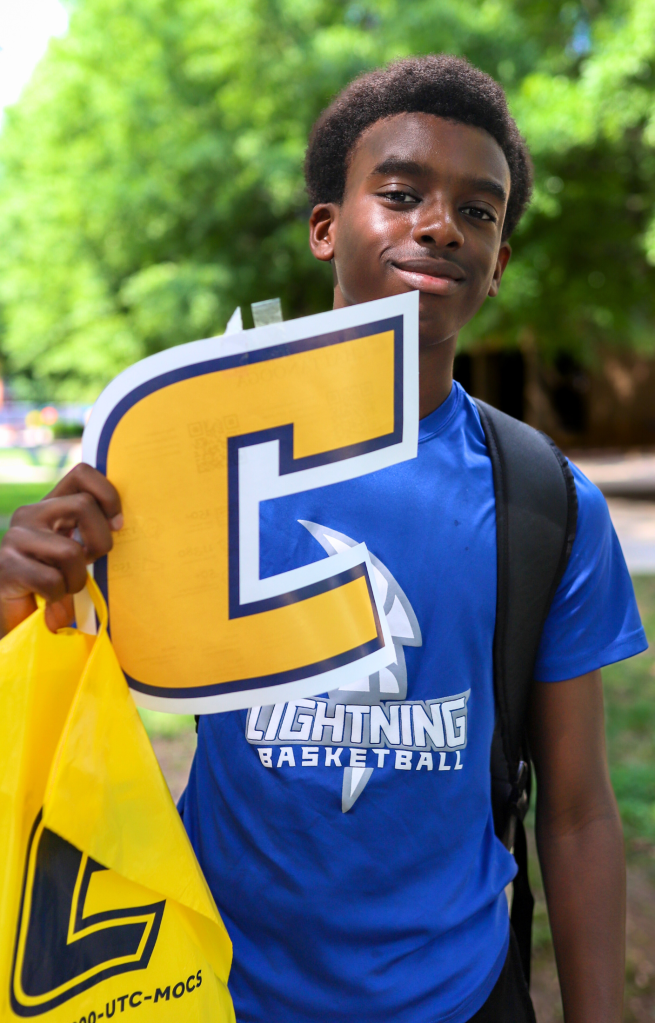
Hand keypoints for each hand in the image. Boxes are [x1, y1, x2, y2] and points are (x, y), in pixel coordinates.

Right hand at [0, 464, 121, 636]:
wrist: (16, 616)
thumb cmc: (55, 583)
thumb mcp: (77, 551)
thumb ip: (90, 531)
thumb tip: (118, 523)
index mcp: (51, 505)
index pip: (83, 473)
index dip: (108, 495)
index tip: (117, 524)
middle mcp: (30, 513)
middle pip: (84, 505)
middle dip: (100, 542)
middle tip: (89, 564)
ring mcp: (15, 537)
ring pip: (71, 550)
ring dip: (76, 579)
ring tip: (65, 588)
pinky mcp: (7, 565)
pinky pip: (52, 580)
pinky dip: (58, 596)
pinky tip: (47, 598)